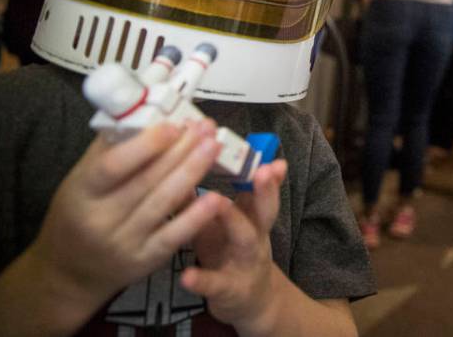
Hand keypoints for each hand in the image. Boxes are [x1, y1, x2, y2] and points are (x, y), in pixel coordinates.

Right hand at [26, 120, 224, 310]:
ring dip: (193, 172)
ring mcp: (124, 242)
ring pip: (164, 203)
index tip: (173, 125)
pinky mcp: (145, 260)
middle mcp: (101, 220)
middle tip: (205, 128)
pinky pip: (175, 235)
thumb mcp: (81, 180)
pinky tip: (216, 196)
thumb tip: (144, 111)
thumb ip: (109, 148)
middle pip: (147, 180)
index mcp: (82, 192)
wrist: (70, 272)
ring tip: (214, 146)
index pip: (113, 166)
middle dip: (181, 151)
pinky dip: (197, 216)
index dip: (146, 145)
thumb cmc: (78, 214)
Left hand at [182, 160, 288, 330]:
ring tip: (217, 200)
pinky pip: (215, 282)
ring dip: (232, 218)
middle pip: (265, 209)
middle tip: (262, 168)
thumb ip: (211, 194)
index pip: (261, 188)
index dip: (264, 170)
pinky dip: (202, 279)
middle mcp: (256, 235)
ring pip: (245, 238)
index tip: (264, 149)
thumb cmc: (231, 251)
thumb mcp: (226, 223)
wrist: (250, 302)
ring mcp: (245, 262)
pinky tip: (186, 274)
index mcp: (253, 216)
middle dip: (265, 189)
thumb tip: (188, 159)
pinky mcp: (229, 289)